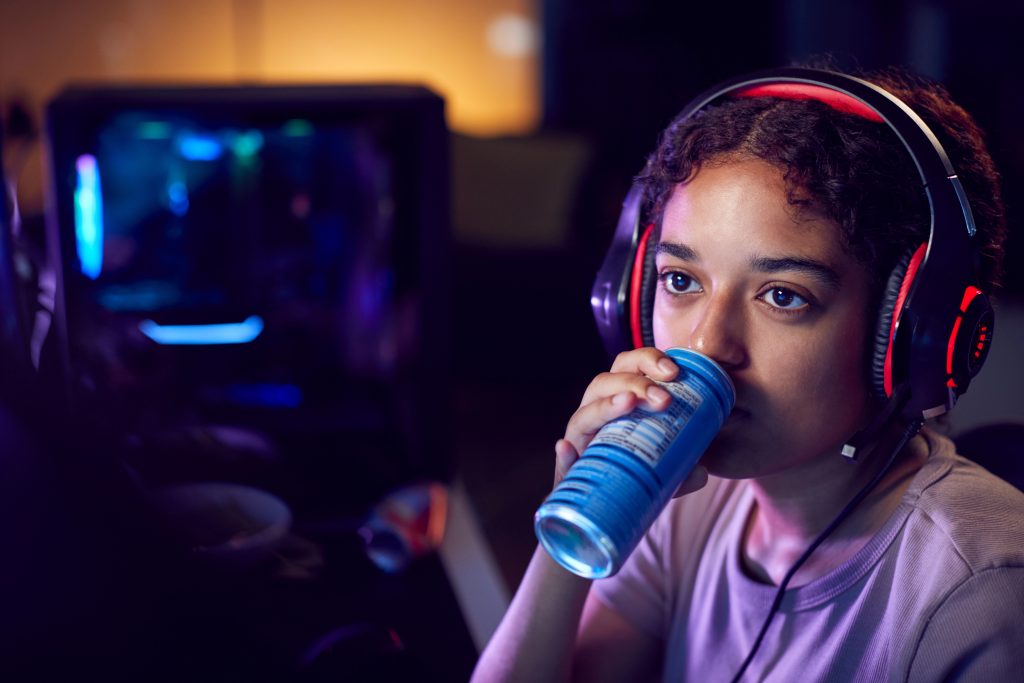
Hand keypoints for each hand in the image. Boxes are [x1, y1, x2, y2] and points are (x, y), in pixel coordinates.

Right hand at [554, 347, 708, 496]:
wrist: (609, 510)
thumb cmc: (639, 473)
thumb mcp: (669, 467)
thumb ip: (684, 468)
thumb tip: (699, 472)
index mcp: (618, 399)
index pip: (627, 367)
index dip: (647, 361)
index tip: (673, 371)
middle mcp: (595, 413)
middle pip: (604, 383)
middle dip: (633, 383)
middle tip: (663, 399)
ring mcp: (580, 440)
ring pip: (584, 415)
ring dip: (605, 406)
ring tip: (627, 403)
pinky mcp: (569, 472)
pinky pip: (563, 462)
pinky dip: (565, 454)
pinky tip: (568, 448)